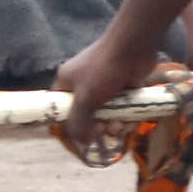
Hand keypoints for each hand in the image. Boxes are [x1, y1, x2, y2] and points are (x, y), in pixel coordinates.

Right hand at [53, 29, 161, 159]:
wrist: (133, 48)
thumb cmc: (103, 70)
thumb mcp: (85, 98)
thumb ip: (79, 122)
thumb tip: (82, 143)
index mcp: (68, 83)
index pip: (60, 107)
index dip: (68, 124)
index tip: (79, 135)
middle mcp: (84, 86)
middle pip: (86, 117)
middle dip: (97, 127)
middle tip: (104, 130)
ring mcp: (105, 88)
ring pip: (106, 116)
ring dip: (113, 126)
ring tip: (120, 126)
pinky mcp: (123, 90)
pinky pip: (122, 111)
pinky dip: (126, 118)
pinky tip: (130, 122)